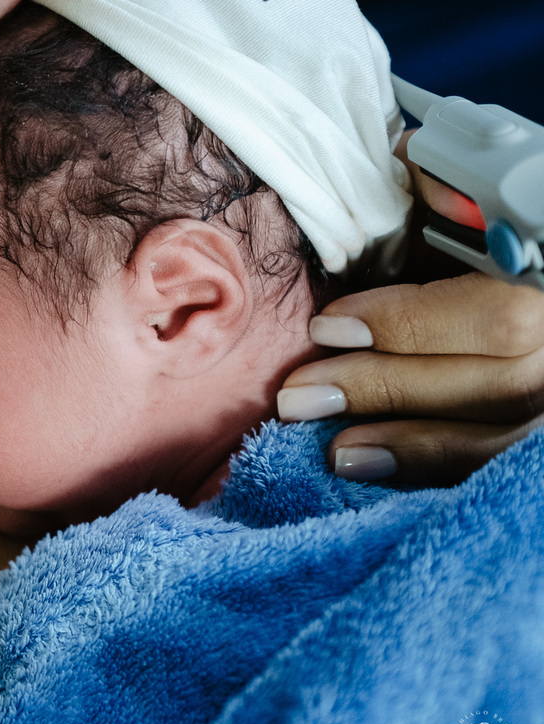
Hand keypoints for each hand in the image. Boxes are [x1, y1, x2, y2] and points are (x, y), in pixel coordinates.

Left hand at [276, 132, 543, 485]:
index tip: (326, 326)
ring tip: (324, 447)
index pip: (496, 314)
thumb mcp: (486, 196)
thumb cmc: (497, 227)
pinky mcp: (540, 431)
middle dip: (382, 386)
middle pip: (490, 383)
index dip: (408, 325)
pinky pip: (489, 461)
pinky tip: (359, 468)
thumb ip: (453, 190)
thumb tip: (403, 161)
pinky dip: (424, 467)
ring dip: (400, 439)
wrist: (528, 266)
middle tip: (297, 395)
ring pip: (492, 431)